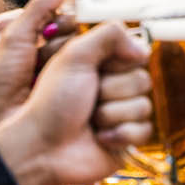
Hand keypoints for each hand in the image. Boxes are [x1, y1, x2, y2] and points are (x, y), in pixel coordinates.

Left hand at [0, 22, 152, 184]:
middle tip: (88, 95)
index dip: (118, 59)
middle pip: (142, 77)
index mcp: (98, 63)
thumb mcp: (74, 55)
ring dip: (111, 113)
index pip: (133, 51)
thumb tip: (142, 48)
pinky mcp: (124, 137)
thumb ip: (109, 34)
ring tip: (88, 119)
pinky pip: (144, 129)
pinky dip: (119, 134)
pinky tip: (99, 138)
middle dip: (112, 88)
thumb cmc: (47, 103)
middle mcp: (110, 86)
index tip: (97, 65)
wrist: (40, 151)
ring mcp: (118, 112)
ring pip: (143, 104)